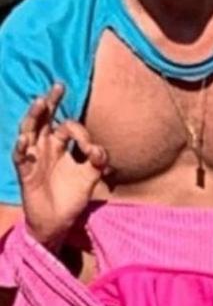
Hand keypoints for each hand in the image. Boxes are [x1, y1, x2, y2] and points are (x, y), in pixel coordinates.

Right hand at [13, 84, 106, 248]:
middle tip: (59, 85)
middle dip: (52, 102)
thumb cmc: (72, 196)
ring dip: (35, 117)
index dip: (82, 134)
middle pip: (45, 119)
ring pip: (30, 131)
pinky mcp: (25, 172)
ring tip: (41, 102)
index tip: (92, 152)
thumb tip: (99, 150)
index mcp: (61, 146)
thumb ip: (97, 162)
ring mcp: (33, 157)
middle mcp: (45, 147)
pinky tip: (25, 140)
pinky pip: (20, 157)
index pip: (69, 127)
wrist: (58, 220)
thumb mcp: (90, 178)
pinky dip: (22, 148)